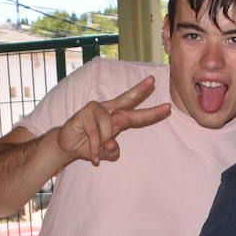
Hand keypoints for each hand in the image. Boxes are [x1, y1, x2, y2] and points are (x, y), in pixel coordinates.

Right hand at [56, 76, 170, 165]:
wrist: (67, 145)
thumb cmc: (89, 145)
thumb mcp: (104, 153)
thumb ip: (112, 152)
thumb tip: (113, 144)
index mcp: (117, 118)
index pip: (137, 115)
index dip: (152, 112)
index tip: (168, 107)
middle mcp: (109, 110)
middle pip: (127, 99)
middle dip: (140, 91)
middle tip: (152, 81)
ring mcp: (96, 109)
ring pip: (109, 124)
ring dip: (104, 141)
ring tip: (97, 152)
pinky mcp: (84, 113)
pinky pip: (95, 132)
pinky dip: (95, 146)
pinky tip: (92, 155)